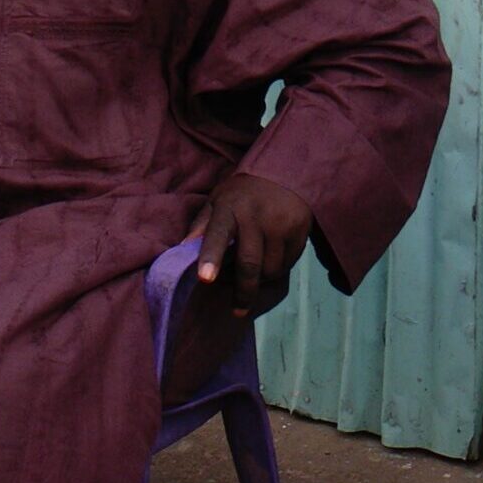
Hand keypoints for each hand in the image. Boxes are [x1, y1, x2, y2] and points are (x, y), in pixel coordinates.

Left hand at [189, 172, 311, 317]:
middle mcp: (256, 216)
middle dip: (243, 292)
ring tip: (254, 272)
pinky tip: (271, 259)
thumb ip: (200, 225)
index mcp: (228, 208)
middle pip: (250, 264)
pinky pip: (289, 264)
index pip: (217, 235)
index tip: (205, 279)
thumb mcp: (216, 200)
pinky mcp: (300, 230)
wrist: (284, 172)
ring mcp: (281, 223)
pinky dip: (278, 269)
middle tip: (238, 311)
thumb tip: (182, 250)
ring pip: (271, 269)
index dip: (211, 258)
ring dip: (261, 279)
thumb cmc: (242, 193)